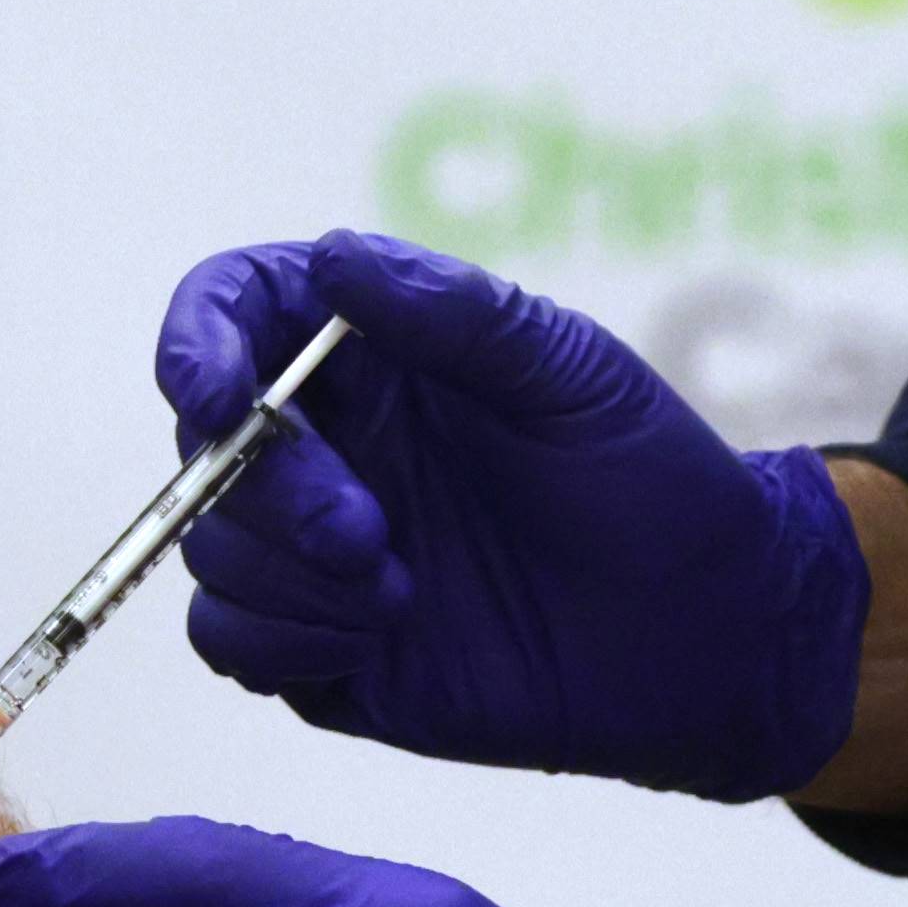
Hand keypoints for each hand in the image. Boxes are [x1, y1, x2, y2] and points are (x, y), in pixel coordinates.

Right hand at [163, 230, 869, 800]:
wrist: (711, 639)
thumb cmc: (653, 482)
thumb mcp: (572, 376)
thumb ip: (454, 314)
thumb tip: (332, 257)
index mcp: (376, 357)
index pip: (235, 313)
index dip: (196, 342)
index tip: (213, 392)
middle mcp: (331, 445)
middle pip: (206, 444)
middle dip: (263, 489)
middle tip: (362, 532)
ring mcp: (319, 552)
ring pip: (210, 550)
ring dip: (283, 575)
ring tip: (397, 593)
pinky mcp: (325, 650)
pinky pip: (230, 641)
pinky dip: (279, 639)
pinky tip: (374, 638)